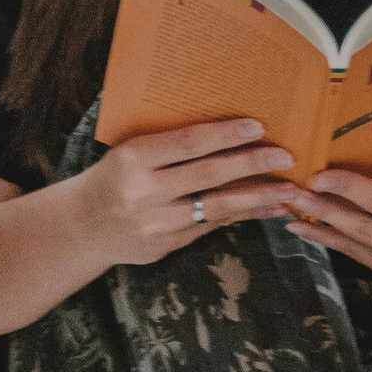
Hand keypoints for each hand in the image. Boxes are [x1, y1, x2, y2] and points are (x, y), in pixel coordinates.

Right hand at [87, 119, 303, 265]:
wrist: (81, 227)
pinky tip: (268, 208)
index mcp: (133, 159)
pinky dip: (243, 216)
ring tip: (290, 189)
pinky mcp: (167, 245)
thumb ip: (168, 145)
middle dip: (252, 164)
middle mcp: (145, 193)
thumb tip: (227, 132)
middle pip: (209, 175)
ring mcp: (157, 223)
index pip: (187, 143)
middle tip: (286, 156)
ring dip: (258, 197)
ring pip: (217, 207)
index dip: (224, 135)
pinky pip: (212, 226)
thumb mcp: (129, 152)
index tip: (257, 126)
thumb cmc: (113, 178)